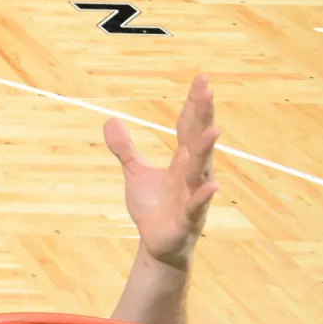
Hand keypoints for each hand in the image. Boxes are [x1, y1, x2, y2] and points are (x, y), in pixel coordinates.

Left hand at [105, 74, 220, 267]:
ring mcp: (192, 195)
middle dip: (202, 116)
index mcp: (182, 160)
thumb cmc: (153, 206)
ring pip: (201, 169)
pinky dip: (203, 197)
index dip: (194, 104)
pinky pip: (197, 206)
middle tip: (207, 90)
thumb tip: (109, 120)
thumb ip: (125, 148)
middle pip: (197, 139)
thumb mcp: (134, 172)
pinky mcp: (188, 218)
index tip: (201, 79)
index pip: (188, 126)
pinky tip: (211, 185)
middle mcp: (192, 173)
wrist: (157, 243)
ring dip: (205, 151)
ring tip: (213, 131)